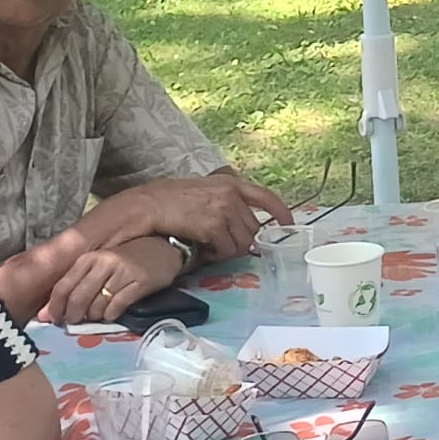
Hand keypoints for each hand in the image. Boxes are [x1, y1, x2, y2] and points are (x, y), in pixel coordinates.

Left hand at [40, 236, 183, 326]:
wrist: (162, 250)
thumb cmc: (125, 259)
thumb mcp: (98, 266)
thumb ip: (74, 286)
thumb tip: (43, 315)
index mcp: (88, 258)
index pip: (62, 287)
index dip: (54, 308)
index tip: (54, 320)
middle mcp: (103, 263)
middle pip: (78, 299)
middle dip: (73, 317)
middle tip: (75, 322)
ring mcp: (121, 272)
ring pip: (97, 306)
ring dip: (93, 317)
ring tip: (97, 315)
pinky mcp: (139, 283)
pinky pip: (116, 308)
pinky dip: (110, 316)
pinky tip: (112, 313)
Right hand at [98, 173, 291, 259]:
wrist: (149, 205)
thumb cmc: (172, 200)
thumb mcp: (205, 191)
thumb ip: (226, 202)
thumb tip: (244, 226)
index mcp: (231, 183)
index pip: (266, 196)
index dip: (281, 212)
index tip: (288, 224)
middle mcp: (231, 194)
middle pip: (253, 229)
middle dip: (241, 242)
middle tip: (220, 245)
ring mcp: (224, 209)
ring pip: (242, 243)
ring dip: (227, 251)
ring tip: (208, 247)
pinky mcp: (214, 225)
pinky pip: (226, 251)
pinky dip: (215, 256)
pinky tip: (202, 250)